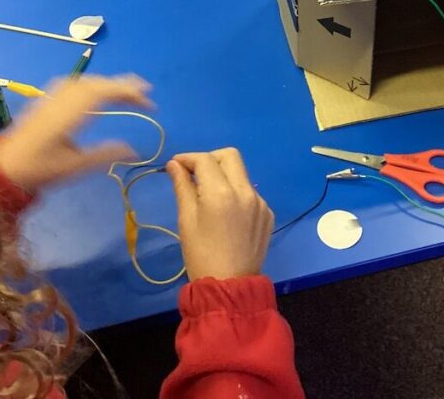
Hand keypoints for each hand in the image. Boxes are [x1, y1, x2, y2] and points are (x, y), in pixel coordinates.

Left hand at [0, 75, 146, 192]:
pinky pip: (72, 84)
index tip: (148, 101)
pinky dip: (91, 85)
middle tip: (145, 94)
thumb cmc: (38, 169)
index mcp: (70, 113)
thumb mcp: (75, 166)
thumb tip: (135, 150)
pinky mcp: (44, 101)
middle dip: (123, 85)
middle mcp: (61, 99)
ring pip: (84, 81)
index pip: (103, 91)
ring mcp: (51, 98)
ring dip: (107, 84)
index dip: (128, 91)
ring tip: (125, 93)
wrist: (1, 167)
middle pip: (96, 83)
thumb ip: (105, 155)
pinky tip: (95, 94)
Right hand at [167, 148, 273, 280]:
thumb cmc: (200, 255)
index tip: (176, 165)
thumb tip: (175, 165)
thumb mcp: (186, 219)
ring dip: (224, 176)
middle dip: (210, 158)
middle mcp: (246, 191)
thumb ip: (182, 187)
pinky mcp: (268, 214)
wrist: (229, 287)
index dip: (188, 158)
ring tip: (209, 196)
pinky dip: (236, 194)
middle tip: (194, 173)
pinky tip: (227, 214)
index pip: (205, 160)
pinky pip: (250, 193)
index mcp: (222, 193)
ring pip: (241, 174)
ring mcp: (260, 203)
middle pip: (230, 156)